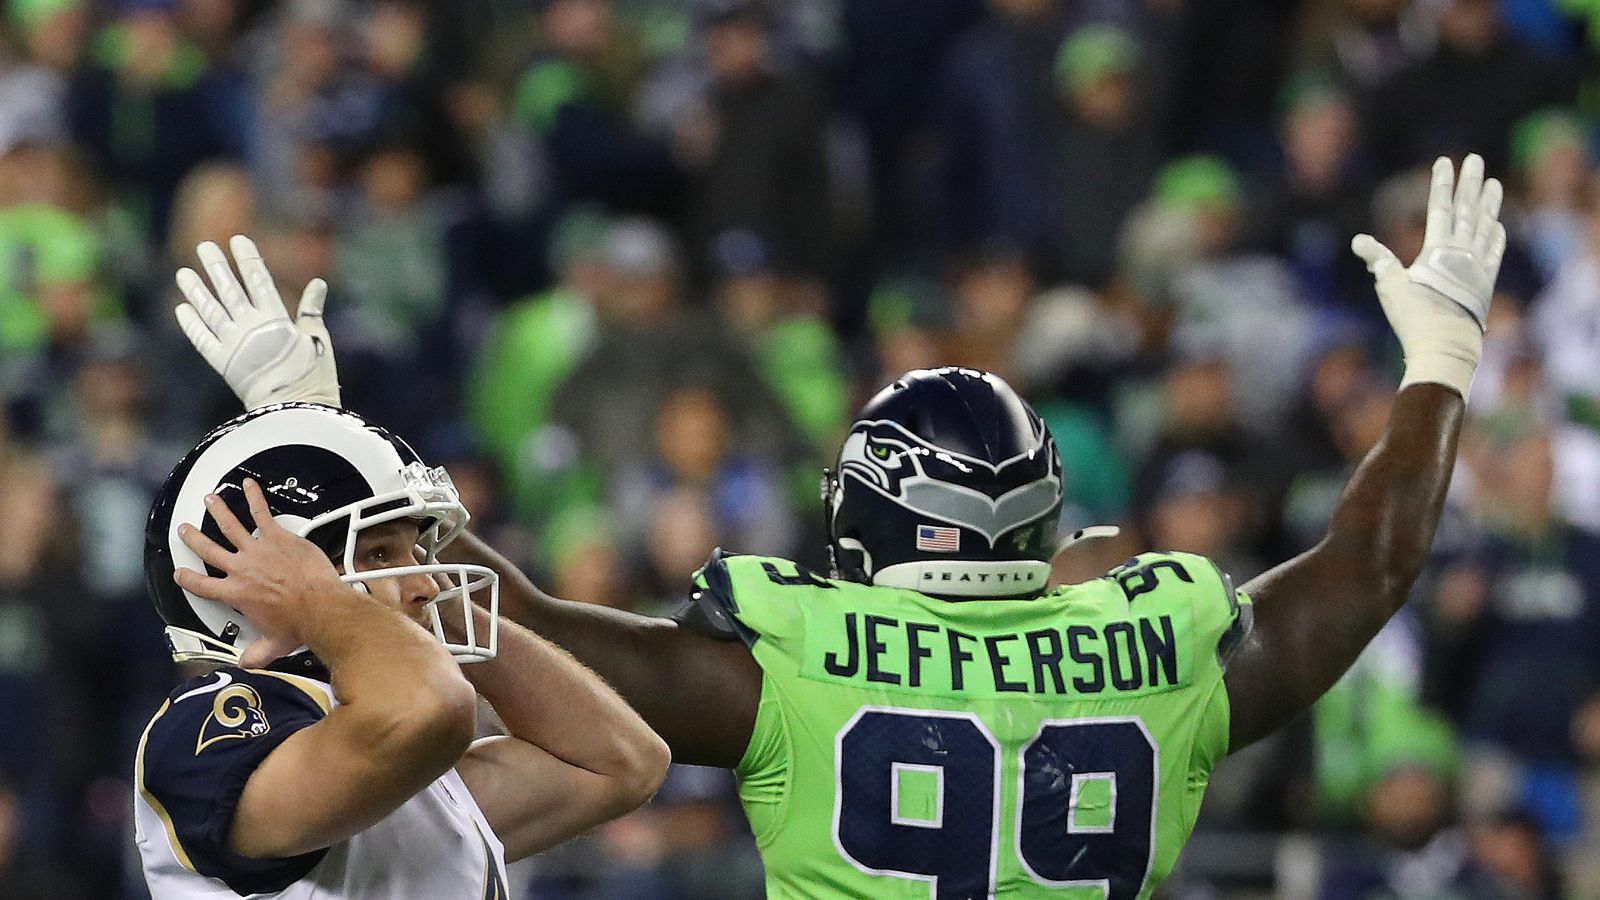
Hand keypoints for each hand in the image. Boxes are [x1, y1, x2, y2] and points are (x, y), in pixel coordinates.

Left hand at [174, 235, 340, 409]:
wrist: (294, 411)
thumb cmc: (313, 377)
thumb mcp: (318, 341)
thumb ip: (312, 311)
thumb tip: (318, 283)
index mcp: (276, 319)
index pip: (259, 281)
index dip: (248, 259)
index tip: (237, 239)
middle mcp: (251, 327)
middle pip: (229, 290)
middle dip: (216, 266)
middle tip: (203, 246)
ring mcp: (233, 344)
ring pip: (210, 310)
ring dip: (196, 290)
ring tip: (183, 272)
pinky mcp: (221, 363)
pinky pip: (200, 339)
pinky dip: (190, 323)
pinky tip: (182, 308)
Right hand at [174, 478, 351, 666]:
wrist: (320, 606)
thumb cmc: (299, 623)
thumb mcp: (272, 645)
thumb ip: (256, 654)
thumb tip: (246, 664)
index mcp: (235, 594)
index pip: (201, 586)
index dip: (187, 579)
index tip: (179, 572)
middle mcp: (240, 570)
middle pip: (208, 550)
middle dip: (193, 538)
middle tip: (184, 529)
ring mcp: (257, 551)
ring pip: (230, 526)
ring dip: (218, 511)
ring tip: (210, 500)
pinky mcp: (277, 538)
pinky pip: (262, 514)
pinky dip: (254, 498)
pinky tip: (249, 485)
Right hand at [1351, 153, 1505, 398]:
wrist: (1447, 346)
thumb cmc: (1415, 318)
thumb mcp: (1390, 287)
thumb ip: (1377, 260)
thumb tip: (1358, 240)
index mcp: (1438, 250)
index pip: (1440, 208)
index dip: (1441, 184)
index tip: (1445, 163)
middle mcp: (1462, 252)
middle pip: (1467, 209)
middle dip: (1469, 183)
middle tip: (1475, 159)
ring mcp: (1477, 266)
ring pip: (1485, 225)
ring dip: (1489, 203)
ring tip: (1494, 183)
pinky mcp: (1485, 281)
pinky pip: (1494, 251)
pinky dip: (1496, 234)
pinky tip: (1497, 224)